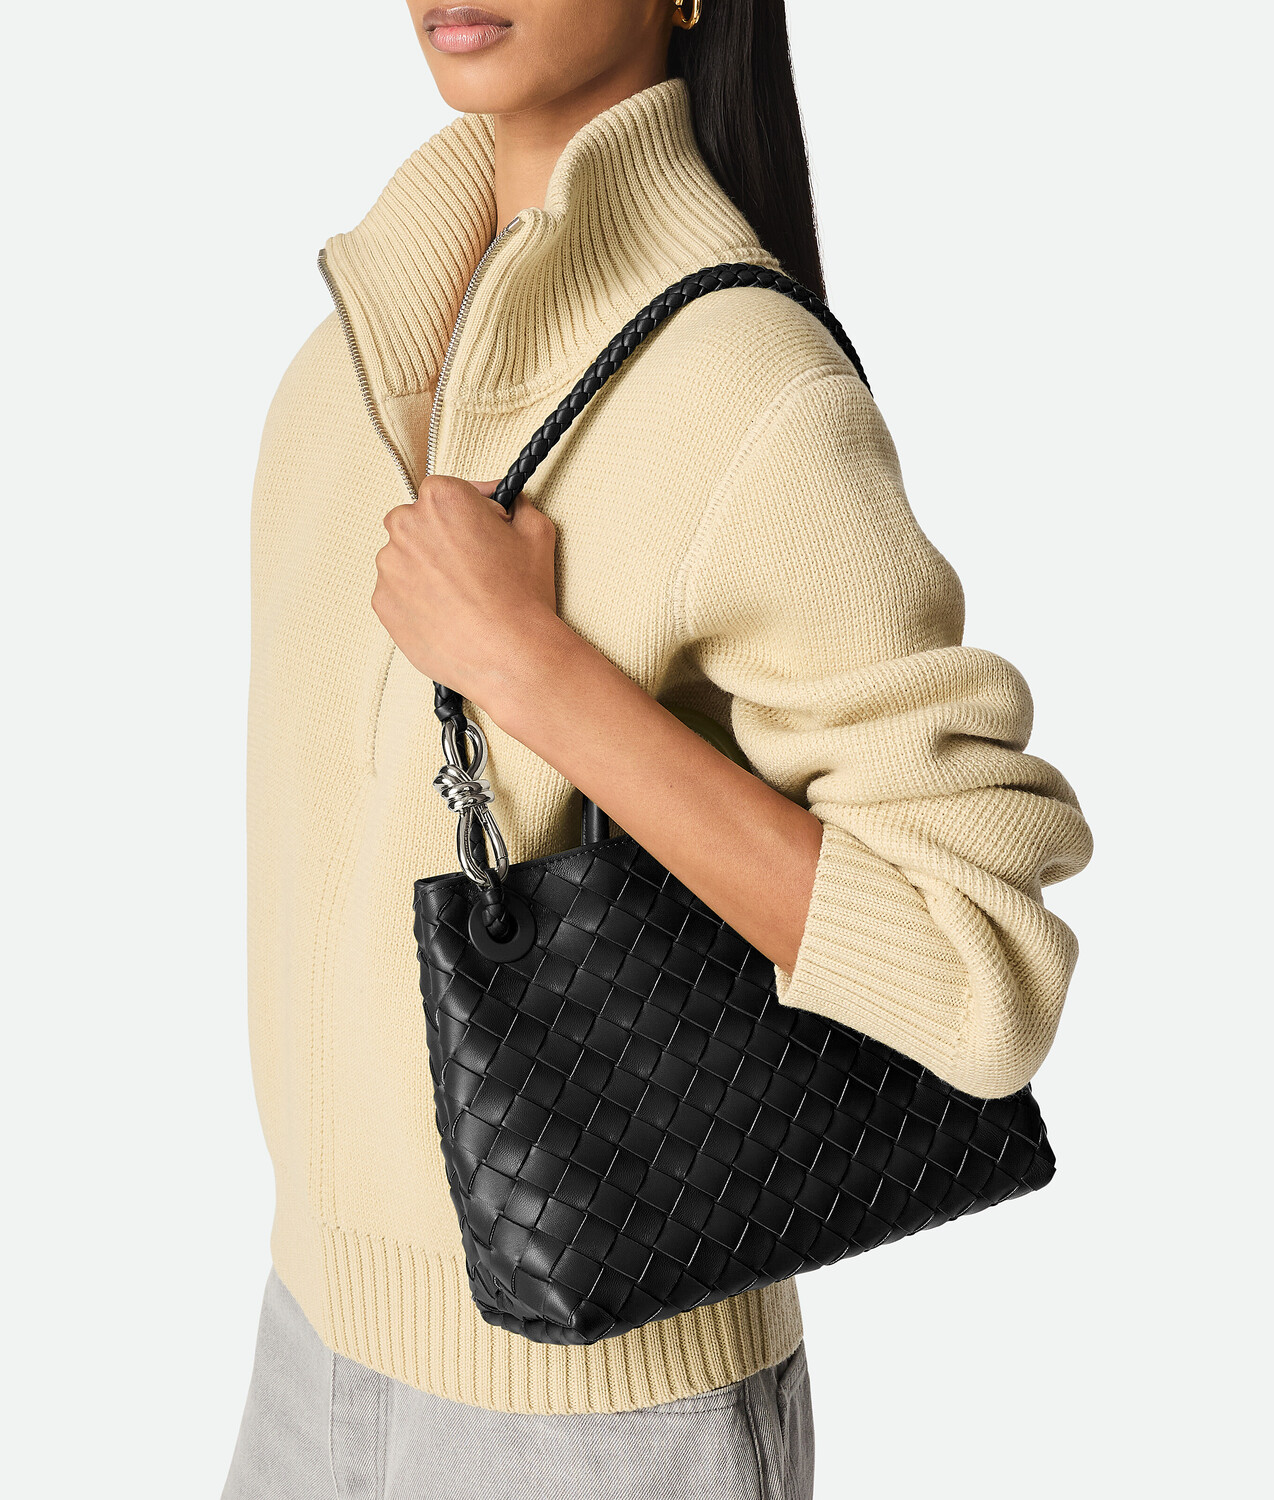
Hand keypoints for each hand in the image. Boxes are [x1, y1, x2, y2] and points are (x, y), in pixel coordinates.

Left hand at [373, 475, 561, 710]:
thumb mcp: (536, 532)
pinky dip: (417, 599)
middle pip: (419, 522)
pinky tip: (449, 613)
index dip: (470, 510)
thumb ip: (517, 505)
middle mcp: (406, 526)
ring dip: (428, 569)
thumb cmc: (523, 595)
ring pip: (406, 558)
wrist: (509, 655)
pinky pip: (398, 593)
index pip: (447, 491)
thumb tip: (510, 503)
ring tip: (463, 595)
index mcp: (442, 499)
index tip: (483, 526)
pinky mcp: (383, 604)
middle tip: (474, 564)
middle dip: (443, 537)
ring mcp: (389, 567)